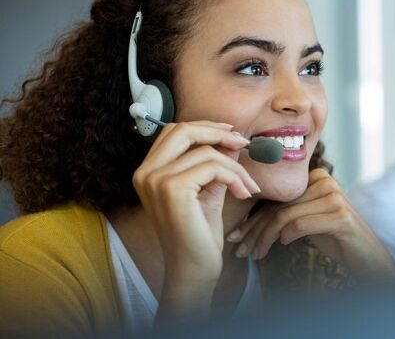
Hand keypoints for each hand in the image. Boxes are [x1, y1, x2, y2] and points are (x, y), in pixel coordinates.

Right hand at [132, 121, 259, 310]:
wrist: (193, 267)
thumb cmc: (199, 233)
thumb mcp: (208, 190)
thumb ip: (215, 164)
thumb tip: (232, 139)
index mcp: (148, 171)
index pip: (174, 131)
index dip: (205, 127)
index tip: (232, 134)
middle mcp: (146, 172)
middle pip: (183, 130)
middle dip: (218, 133)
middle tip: (244, 144)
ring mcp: (156, 180)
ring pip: (206, 152)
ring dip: (236, 167)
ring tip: (249, 186)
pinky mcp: (172, 189)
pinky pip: (214, 167)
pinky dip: (235, 178)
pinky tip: (244, 194)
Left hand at [228, 168, 394, 280]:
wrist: (368, 256)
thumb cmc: (336, 238)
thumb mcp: (309, 220)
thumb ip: (288, 212)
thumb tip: (247, 223)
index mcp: (317, 177)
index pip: (277, 198)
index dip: (253, 219)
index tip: (235, 237)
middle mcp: (326, 181)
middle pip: (279, 207)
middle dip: (254, 231)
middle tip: (239, 250)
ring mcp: (334, 197)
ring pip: (285, 216)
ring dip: (265, 239)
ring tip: (255, 255)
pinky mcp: (340, 216)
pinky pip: (300, 224)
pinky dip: (287, 236)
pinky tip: (283, 246)